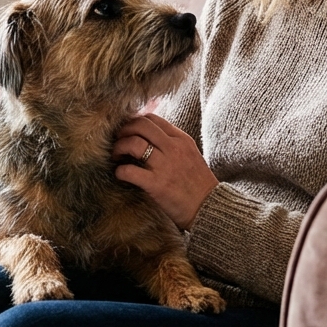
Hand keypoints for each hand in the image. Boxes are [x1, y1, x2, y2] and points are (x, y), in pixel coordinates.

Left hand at [113, 114, 217, 229]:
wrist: (210, 208)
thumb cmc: (198, 184)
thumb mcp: (190, 154)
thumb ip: (172, 143)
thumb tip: (149, 135)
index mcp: (181, 139)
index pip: (152, 119)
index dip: (134, 122)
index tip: (127, 131)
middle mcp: (173, 148)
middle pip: (140, 126)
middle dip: (123, 131)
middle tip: (117, 141)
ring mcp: (165, 166)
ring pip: (133, 144)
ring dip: (118, 148)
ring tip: (116, 157)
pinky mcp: (157, 185)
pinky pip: (130, 171)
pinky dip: (120, 171)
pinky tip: (120, 174)